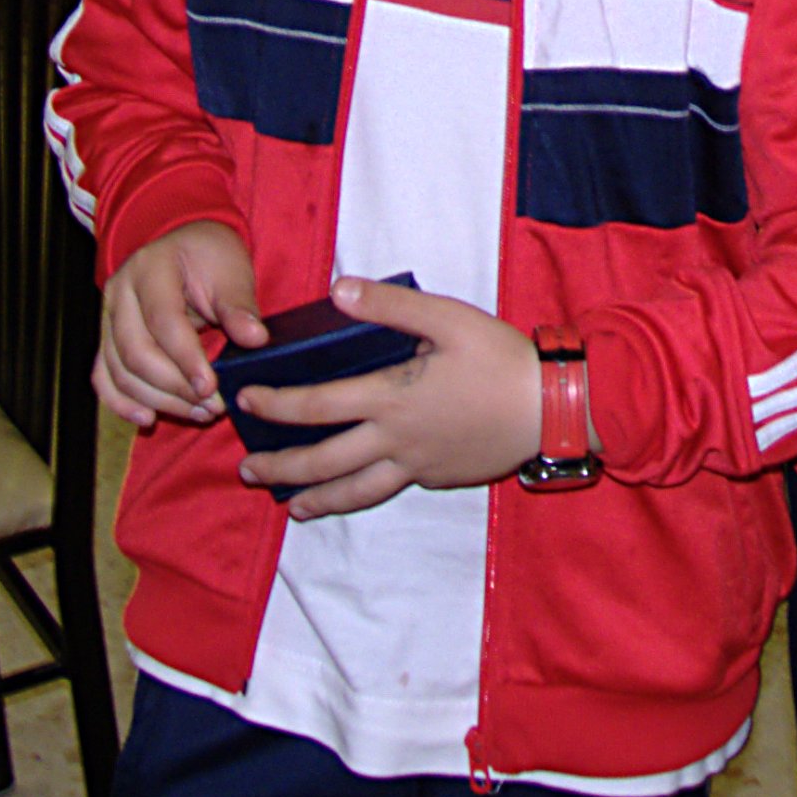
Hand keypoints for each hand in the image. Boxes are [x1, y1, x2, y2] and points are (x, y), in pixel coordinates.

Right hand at [97, 221, 266, 429]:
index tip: (212, 388)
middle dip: (173, 387)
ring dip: (157, 401)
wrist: (186, 247)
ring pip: (119, 371)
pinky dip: (123, 403)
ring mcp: (107, 318)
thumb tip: (255, 339)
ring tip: (198, 413)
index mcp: (150, 268)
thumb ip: (239, 305)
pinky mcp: (106, 339)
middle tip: (211, 406)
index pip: (163, 321)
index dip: (186, 359)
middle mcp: (119, 293)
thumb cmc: (210, 256)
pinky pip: (104, 378)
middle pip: (136, 352)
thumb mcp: (232, 270)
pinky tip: (148, 419)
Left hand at [233, 277, 542, 521]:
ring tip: (291, 506)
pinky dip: (361, 495)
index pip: (317, 405)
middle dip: (280, 466)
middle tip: (248, 470)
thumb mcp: (446, 317)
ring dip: (315, 499)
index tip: (247, 402)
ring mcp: (416, 465)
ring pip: (354, 491)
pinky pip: (390, 488)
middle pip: (323, 461)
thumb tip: (338, 290)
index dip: (276, 405)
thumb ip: (389, 305)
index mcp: (391, 397)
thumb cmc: (498, 357)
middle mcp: (395, 439)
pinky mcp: (438, 478)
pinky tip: (356, 490)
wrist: (549, 407)